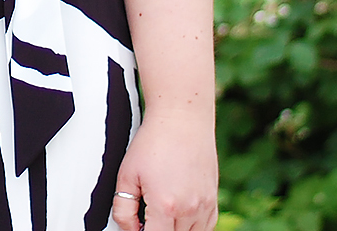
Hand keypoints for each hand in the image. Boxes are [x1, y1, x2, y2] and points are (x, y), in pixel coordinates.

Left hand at [109, 113, 217, 230]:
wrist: (182, 117)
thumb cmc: (154, 141)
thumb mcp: (127, 174)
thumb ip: (123, 209)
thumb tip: (129, 229)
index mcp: (165, 206)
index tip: (137, 224)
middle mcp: (189, 210)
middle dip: (157, 230)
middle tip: (146, 217)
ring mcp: (205, 206)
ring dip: (174, 230)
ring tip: (162, 214)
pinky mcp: (213, 200)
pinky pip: (206, 227)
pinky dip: (192, 227)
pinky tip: (179, 214)